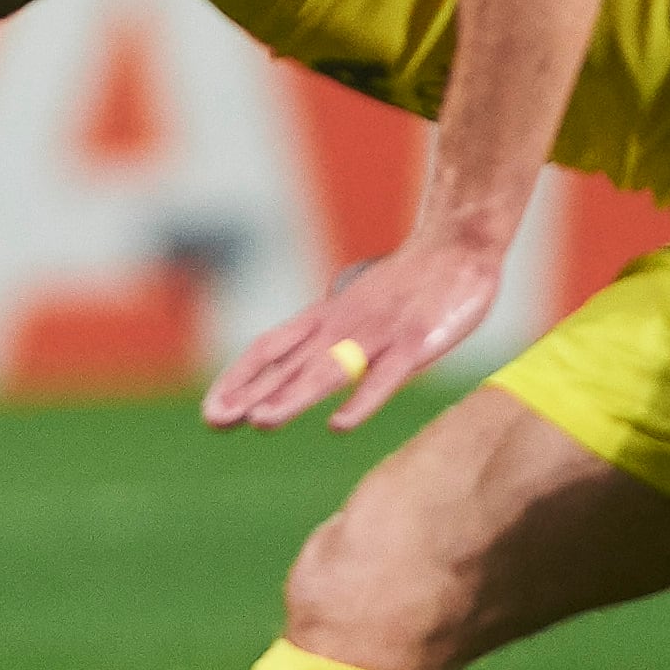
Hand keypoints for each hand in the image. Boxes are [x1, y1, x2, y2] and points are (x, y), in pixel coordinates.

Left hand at [204, 233, 507, 433]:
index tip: (212, 408)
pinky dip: (362, 401)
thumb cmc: (407, 281)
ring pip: (329, 370)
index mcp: (326, 318)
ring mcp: (378, 334)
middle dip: (250, 393)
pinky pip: (386, 376)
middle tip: (214, 421)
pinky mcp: (416, 343)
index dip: (240, 378)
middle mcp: (342, 326)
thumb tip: (298, 357)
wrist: (456, 242)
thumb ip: (329, 332)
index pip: (270, 348)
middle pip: (288, 363)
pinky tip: (339, 426)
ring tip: (260, 422)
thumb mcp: (356, 304)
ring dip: (293, 396)